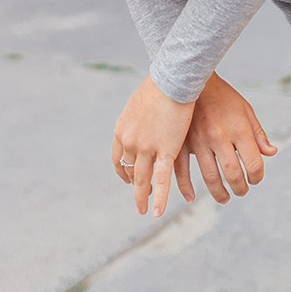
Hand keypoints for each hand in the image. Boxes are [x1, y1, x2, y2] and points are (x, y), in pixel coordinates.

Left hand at [111, 78, 195, 216]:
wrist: (172, 79)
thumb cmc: (161, 85)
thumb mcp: (140, 103)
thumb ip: (139, 117)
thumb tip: (142, 118)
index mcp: (122, 130)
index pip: (118, 158)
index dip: (124, 171)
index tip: (129, 178)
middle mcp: (129, 142)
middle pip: (128, 171)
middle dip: (133, 186)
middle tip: (139, 197)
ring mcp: (145, 148)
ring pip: (141, 179)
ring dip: (142, 197)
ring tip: (144, 210)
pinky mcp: (165, 151)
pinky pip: (161, 180)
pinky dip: (160, 198)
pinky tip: (158, 212)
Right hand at [174, 75, 278, 204]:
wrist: (192, 80)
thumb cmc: (223, 96)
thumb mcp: (245, 110)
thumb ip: (258, 134)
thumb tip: (271, 153)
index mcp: (239, 129)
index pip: (254, 163)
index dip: (257, 176)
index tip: (255, 179)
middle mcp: (220, 137)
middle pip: (233, 174)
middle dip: (240, 188)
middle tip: (242, 191)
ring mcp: (199, 141)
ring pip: (210, 177)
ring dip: (219, 193)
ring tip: (225, 198)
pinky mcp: (181, 142)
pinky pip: (181, 171)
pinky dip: (186, 188)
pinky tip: (192, 197)